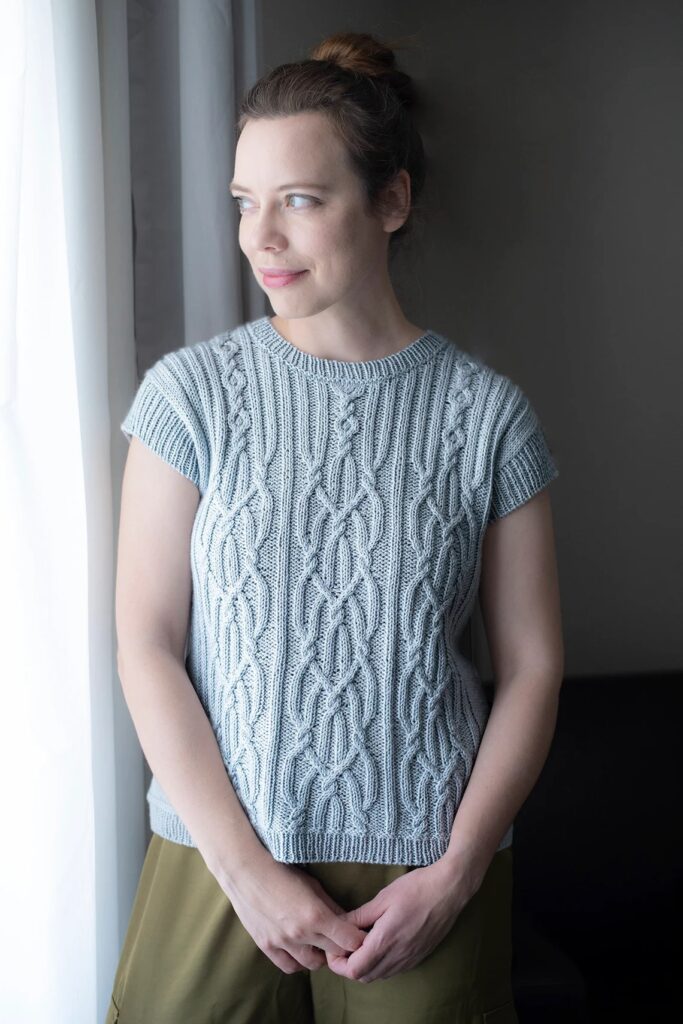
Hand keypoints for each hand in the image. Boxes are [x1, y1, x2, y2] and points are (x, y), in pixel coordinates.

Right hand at [220, 851, 367, 974]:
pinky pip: (289, 967)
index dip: (357, 939)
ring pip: (313, 965)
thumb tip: (348, 922)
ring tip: (318, 943)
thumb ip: (331, 906)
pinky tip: (300, 949)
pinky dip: (299, 962)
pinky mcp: (266, 946)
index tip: (357, 934)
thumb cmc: (281, 870)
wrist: (244, 870)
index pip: (350, 941)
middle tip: (340, 938)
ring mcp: (282, 943)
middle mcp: (301, 933)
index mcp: (316, 915)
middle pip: (334, 954)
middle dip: (341, 948)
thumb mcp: (312, 884)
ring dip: (320, 956)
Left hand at [324, 857, 475, 983]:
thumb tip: (340, 925)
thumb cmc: (416, 889)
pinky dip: (381, 964)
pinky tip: (381, 943)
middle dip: (349, 966)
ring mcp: (410, 959)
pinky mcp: (419, 956)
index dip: (338, 963)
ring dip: (366, 966)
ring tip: (361, 943)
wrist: (449, 890)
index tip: (334, 947)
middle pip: (364, 977)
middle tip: (344, 945)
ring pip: (379, 975)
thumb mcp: (382, 898)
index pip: (353, 970)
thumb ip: (359, 916)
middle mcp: (398, 956)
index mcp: (385, 942)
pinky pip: (394, 970)